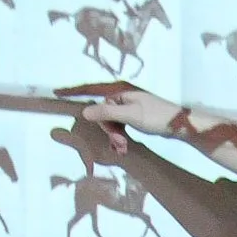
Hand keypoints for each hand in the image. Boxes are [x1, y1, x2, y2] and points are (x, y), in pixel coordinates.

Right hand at [54, 80, 188, 155]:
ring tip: (124, 147)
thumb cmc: (157, 116)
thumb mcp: (131, 115)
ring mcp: (127, 105)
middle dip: (106, 129)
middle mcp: (122, 94)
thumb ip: (107, 112)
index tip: (56, 93)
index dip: (73, 91)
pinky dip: (119, 137)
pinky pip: (117, 126)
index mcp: (120, 90)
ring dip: (114, 136)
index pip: (91, 89)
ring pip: (109, 121)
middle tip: (119, 143)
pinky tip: (124, 147)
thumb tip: (85, 111)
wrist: (180, 125)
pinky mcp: (132, 116)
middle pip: (101, 111)